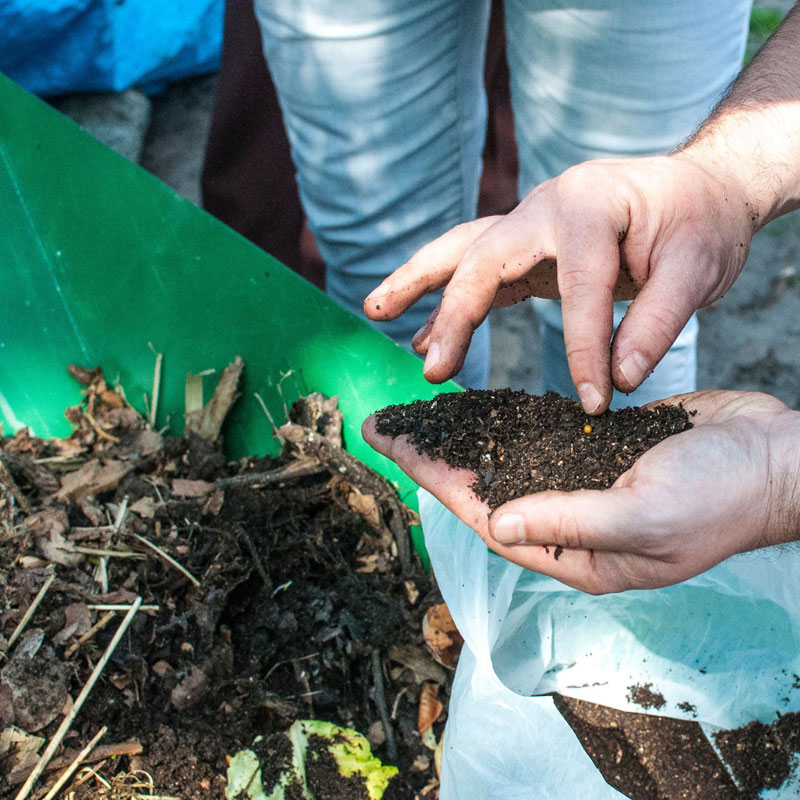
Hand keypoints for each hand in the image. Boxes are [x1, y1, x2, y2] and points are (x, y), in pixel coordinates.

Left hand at [362, 391, 799, 592]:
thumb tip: (498, 523)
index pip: (484, 514)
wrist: (775, 459)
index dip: (433, 478)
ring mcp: (583, 484)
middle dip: (434, 456)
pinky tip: (478, 406)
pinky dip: (507, 422)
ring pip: (507, 461)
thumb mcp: (645, 515)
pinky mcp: (599, 451)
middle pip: (485, 487)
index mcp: (574, 551)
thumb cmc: (721, 498)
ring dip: (463, 437)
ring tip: (419, 413)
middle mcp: (570, 521)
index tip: (391, 445)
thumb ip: (570, 520)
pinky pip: (540, 438)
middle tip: (385, 424)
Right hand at [364, 154, 753, 413]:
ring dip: (417, 283)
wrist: (698, 188)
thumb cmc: (702, 224)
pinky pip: (477, 270)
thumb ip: (657, 324)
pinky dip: (448, 302)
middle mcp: (546, 206)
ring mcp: (530, 222)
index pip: (576, 287)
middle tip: (429, 368)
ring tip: (374, 311)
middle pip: (481, 257)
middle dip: (451, 314)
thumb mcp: (698, 270)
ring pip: (461, 251)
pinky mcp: (527, 245)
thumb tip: (617, 382)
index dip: (582, 349)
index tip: (591, 402)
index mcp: (589, 205)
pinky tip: (425, 334)